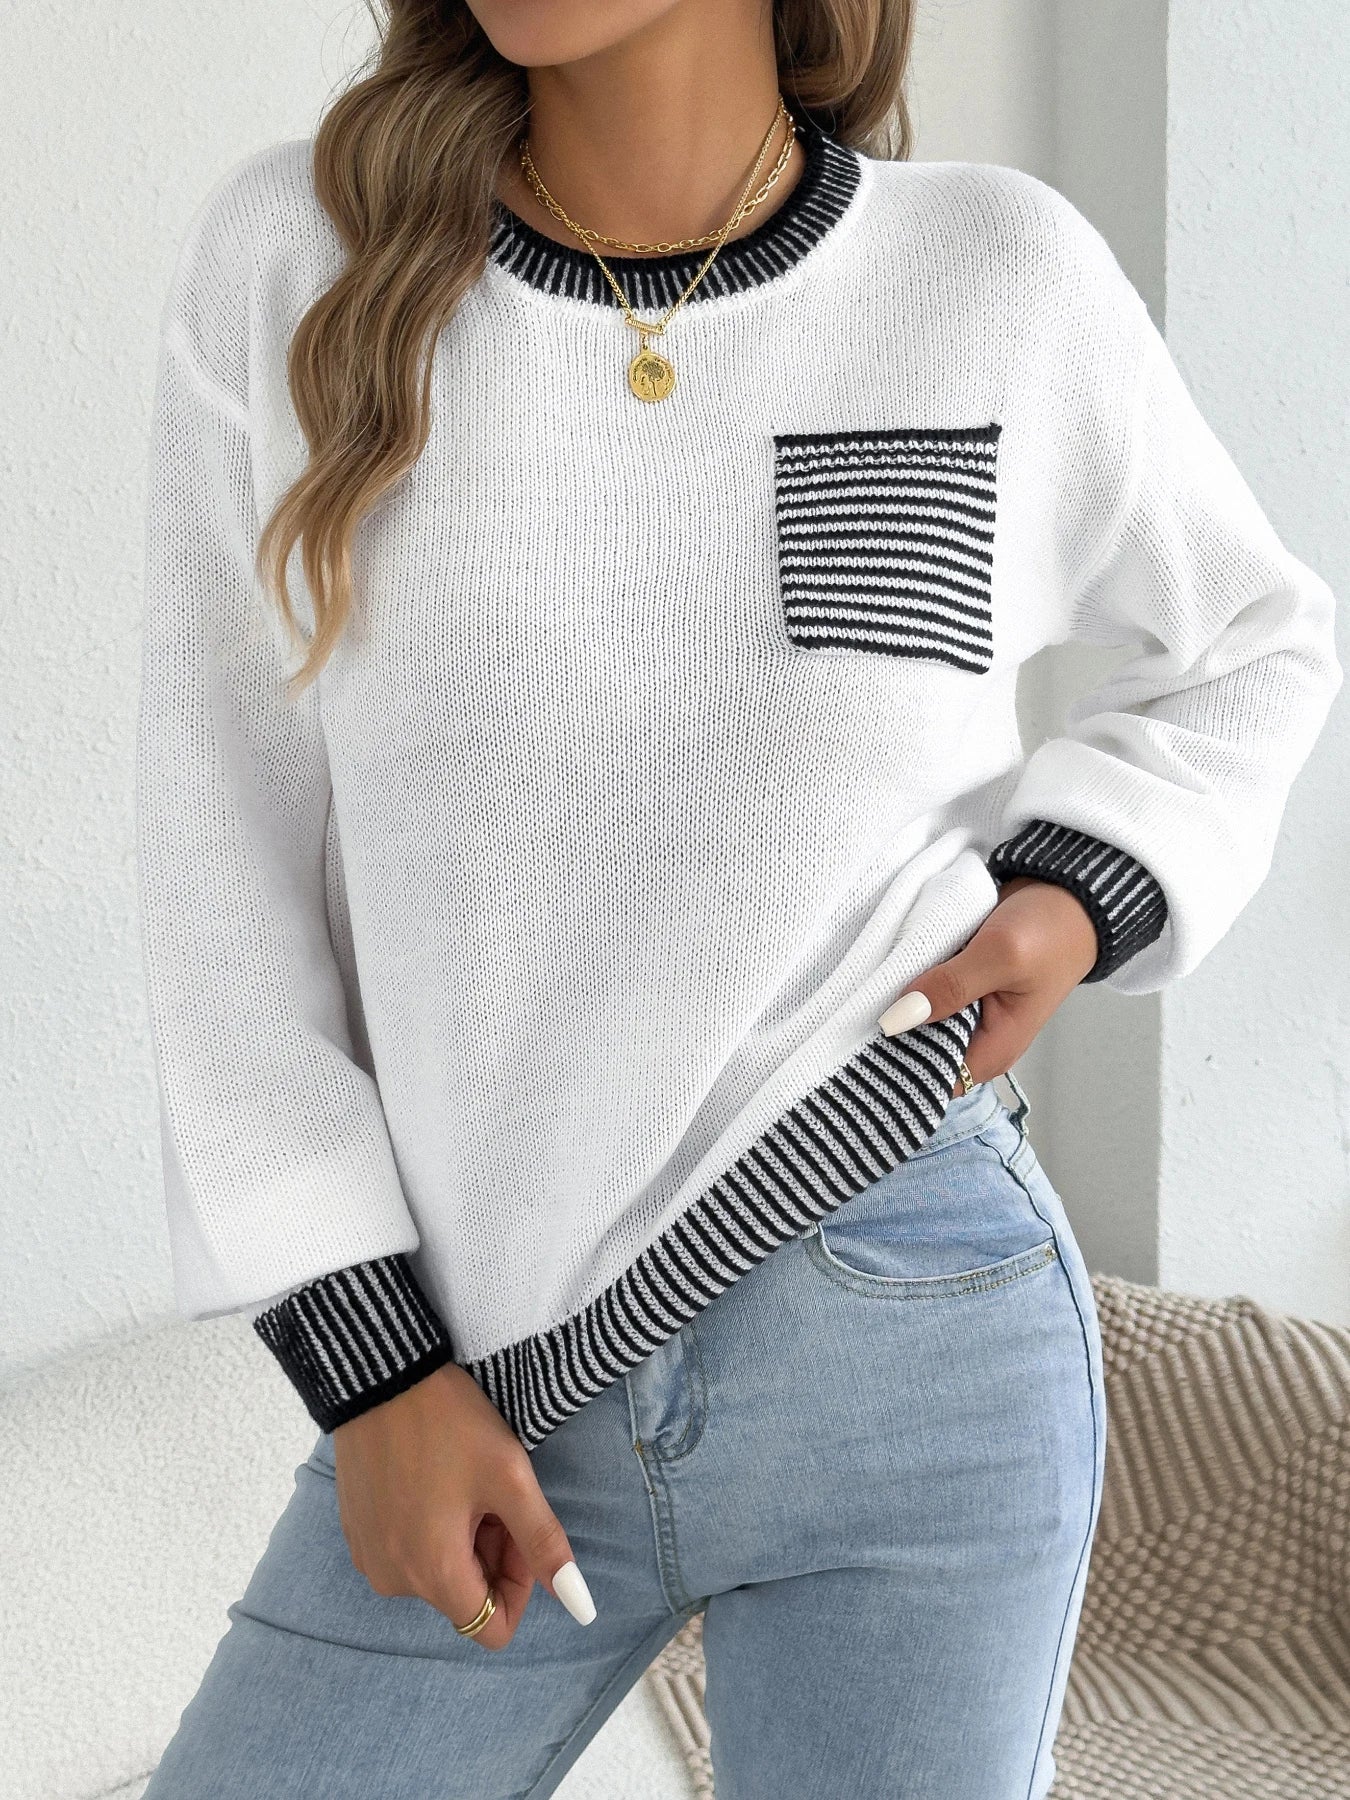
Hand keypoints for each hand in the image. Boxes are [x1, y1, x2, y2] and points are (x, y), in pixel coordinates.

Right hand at [332, 1361, 596, 1649]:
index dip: (518, 1585)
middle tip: (496, 1492)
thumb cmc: (449, 1423)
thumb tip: (579, 1605)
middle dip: (491, 1552)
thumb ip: (544, 1544)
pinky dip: (430, 1528)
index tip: (517, 1527)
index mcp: (433, 1575)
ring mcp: (369, 1557)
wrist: (380, 1373)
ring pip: (436, 1573)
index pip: (491, 1627)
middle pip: (464, 1597)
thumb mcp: (510, 1478)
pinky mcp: (356, 1532)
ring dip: (462, 1538)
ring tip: (464, 1479)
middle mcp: (393, 1580)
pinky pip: (406, 1552)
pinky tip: (435, 1478)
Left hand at [878, 876, 1098, 1095]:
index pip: (930, 1081)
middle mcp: (976, 1039)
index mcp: (992, 1051)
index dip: (894, 1069)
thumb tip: (898, 1018)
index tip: (859, 1046)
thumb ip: (950, 988)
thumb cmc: (1050, 931)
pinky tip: (881, 971)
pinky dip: (904, 982)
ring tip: (860, 988)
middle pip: (916, 1052)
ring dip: (894, 1003)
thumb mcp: (1001, 956)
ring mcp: (965, 1012)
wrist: (1069, 893)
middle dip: (889, 1032)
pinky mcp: (956, 986)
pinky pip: (920, 993)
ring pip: (914, 1019)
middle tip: (853, 1009)